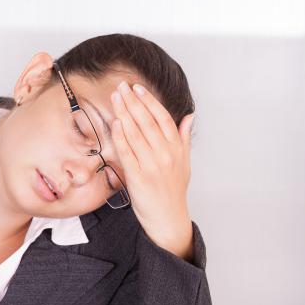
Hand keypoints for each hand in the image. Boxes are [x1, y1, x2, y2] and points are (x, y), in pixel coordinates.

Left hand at [110, 80, 194, 259]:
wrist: (168, 218)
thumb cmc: (173, 191)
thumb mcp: (184, 163)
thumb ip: (184, 138)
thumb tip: (189, 116)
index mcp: (176, 148)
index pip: (162, 118)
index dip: (149, 101)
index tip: (138, 88)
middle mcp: (165, 154)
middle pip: (147, 121)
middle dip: (133, 102)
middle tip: (121, 87)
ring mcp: (152, 165)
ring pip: (136, 133)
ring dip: (124, 113)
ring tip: (116, 98)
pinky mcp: (138, 177)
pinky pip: (127, 152)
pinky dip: (121, 136)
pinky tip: (115, 123)